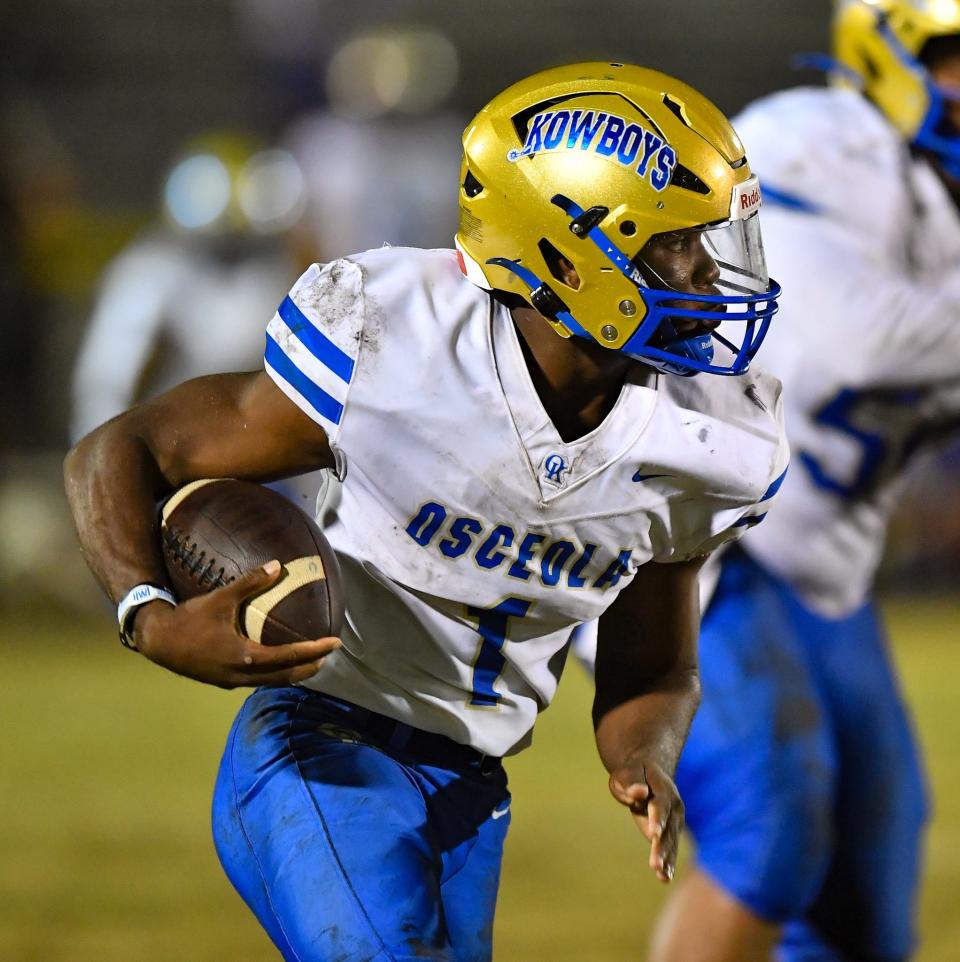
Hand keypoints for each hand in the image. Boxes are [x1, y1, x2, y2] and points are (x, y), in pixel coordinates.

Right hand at [133, 560, 340, 687]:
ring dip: (294, 673)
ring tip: (311, 661)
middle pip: (286, 676)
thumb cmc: (189, 619)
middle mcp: (242, 675)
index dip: (315, 650)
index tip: (335, 644)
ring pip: (272, 682)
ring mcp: (233, 682)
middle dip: (310, 666)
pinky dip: (275, 674)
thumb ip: (250, 583)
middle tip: (328, 654)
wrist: (158, 642)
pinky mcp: (224, 682)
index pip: (290, 657)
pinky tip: (278, 664)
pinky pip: (258, 681)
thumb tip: (277, 565)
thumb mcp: (220, 599)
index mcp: (245, 657)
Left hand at [608, 761, 683, 882]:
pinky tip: (664, 878)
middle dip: (661, 847)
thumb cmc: (633, 772)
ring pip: (671, 841)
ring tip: (661, 875)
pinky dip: (668, 862)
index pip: (660, 804)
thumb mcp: (627, 772)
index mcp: (663, 787)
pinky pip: (670, 848)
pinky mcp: (671, 831)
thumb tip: (639, 793)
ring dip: (666, 859)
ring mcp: (675, 820)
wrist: (649, 771)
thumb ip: (631, 783)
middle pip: (668, 828)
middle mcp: (674, 806)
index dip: (658, 819)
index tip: (653, 834)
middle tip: (655, 864)